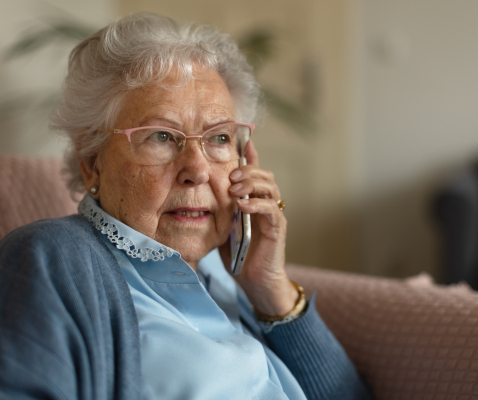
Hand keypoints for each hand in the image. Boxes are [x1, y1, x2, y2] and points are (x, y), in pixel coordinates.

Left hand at [219, 141, 297, 315]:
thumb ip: (219, 208)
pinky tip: (242, 205)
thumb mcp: (223, 226)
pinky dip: (257, 204)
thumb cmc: (238, 254)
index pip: (255, 172)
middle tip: (230, 175)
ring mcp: (274, 215)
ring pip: (271, 188)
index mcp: (254, 200)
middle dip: (248, 170)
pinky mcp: (277, 228)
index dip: (250, 155)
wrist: (254, 281)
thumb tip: (199, 192)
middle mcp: (267, 204)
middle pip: (265, 175)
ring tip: (234, 189)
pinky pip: (271, 209)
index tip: (241, 142)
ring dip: (252, 184)